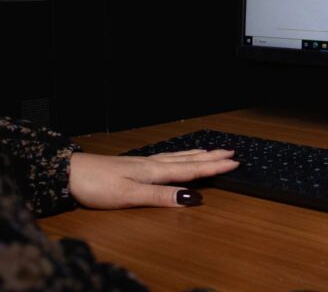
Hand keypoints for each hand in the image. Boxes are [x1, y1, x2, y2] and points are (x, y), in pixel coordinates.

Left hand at [69, 149, 238, 208]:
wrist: (70, 172)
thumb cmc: (98, 184)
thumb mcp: (131, 195)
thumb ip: (162, 196)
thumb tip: (193, 198)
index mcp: (155, 171)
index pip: (191, 170)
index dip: (213, 168)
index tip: (234, 163)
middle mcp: (153, 164)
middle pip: (188, 160)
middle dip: (211, 158)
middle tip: (232, 153)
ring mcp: (143, 164)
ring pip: (178, 158)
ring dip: (197, 155)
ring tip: (212, 151)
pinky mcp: (134, 166)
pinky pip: (166, 158)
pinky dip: (179, 156)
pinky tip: (177, 157)